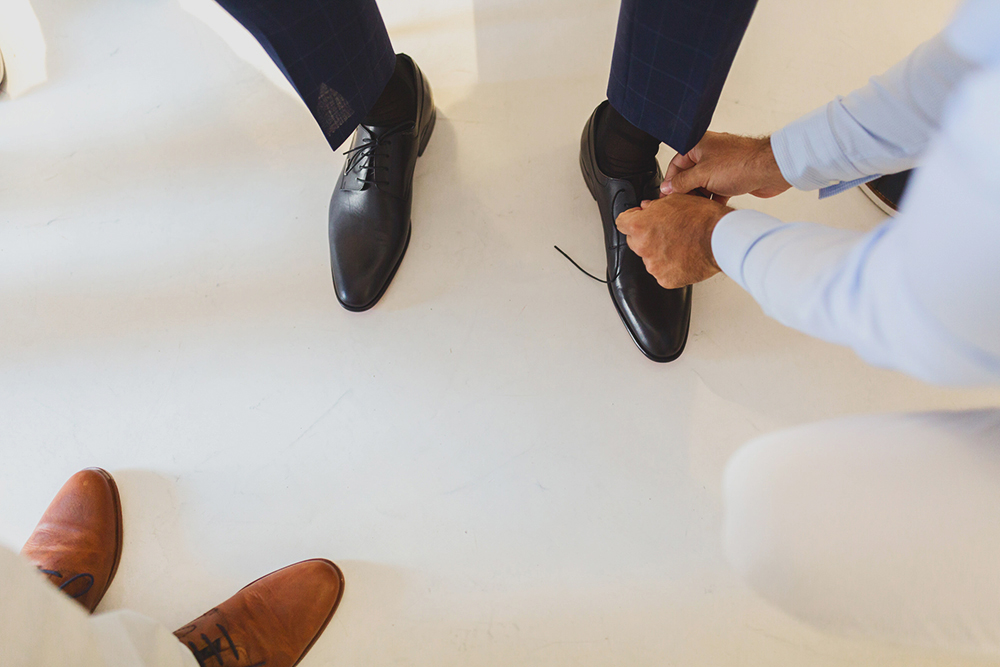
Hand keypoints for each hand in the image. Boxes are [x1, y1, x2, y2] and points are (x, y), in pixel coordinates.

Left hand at [616, 194, 733, 288]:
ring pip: (650, 258)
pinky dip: (671, 267)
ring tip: (681, 244)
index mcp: (640, 226)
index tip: (639, 218)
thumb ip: (654, 206)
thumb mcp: (676, 200)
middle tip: (667, 231)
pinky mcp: (665, 279)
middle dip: (647, 236)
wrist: (721, 239)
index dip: (632, 218)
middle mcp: (642, 247)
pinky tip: (684, 257)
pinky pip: (662, 272)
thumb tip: (647, 208)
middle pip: (635, 241)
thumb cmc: (703, 219)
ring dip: (660, 252)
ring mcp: (653, 265)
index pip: (622, 222)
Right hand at [660, 132, 790, 201]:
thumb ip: (682, 182)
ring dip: (699, 196)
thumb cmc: (741, 162)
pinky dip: (712, 199)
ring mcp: (721, 165)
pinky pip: (716, 190)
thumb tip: (668, 187)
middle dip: (685, 190)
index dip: (670, 180)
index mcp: (699, 144)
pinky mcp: (732, 178)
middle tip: (679, 204)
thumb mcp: (702, 174)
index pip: (676, 163)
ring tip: (693, 208)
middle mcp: (709, 153)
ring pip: (703, 184)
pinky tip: (709, 209)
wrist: (770, 170)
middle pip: (689, 175)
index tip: (666, 195)